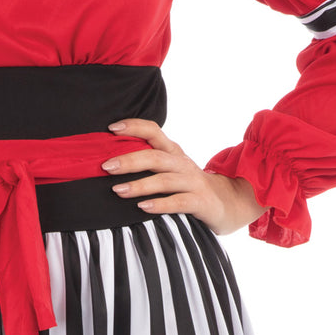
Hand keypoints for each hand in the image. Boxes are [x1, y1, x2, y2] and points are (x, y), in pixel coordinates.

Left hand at [101, 119, 263, 235]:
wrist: (228, 202)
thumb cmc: (189, 185)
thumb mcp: (171, 169)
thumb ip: (149, 162)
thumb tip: (110, 160)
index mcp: (173, 152)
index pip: (153, 131)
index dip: (133, 127)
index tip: (111, 129)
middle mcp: (182, 163)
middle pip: (155, 157)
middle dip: (129, 160)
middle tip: (106, 166)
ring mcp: (193, 182)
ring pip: (165, 180)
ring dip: (139, 185)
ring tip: (118, 190)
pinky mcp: (201, 202)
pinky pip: (179, 202)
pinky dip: (160, 204)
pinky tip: (143, 207)